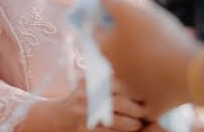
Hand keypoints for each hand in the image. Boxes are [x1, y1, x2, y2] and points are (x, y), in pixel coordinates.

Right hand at [20, 78, 147, 131]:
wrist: (59, 115)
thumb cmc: (81, 98)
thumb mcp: (89, 84)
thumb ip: (106, 79)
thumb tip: (136, 77)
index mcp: (89, 83)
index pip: (117, 86)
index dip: (134, 93)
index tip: (143, 98)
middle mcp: (85, 97)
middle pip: (119, 103)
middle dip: (136, 109)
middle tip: (144, 113)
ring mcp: (84, 115)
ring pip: (117, 121)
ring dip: (132, 124)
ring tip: (138, 123)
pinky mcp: (85, 130)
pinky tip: (127, 130)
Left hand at [93, 0, 199, 115]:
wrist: (188, 72)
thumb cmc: (155, 37)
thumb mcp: (128, 10)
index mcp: (106, 48)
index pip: (98, 30)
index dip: (108, 18)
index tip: (123, 12)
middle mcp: (116, 70)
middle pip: (121, 47)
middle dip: (133, 35)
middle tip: (152, 25)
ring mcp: (136, 88)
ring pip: (142, 64)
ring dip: (152, 52)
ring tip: (172, 38)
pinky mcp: (157, 102)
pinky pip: (159, 87)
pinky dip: (165, 77)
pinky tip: (177, 64)